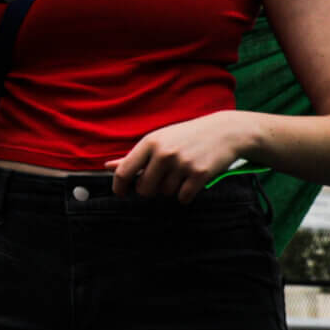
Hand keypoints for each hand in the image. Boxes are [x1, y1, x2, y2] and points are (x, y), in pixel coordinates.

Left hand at [107, 110, 257, 201]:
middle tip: (160, 180)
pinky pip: (183, 197)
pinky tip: (190, 181)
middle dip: (149, 189)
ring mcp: (182, 164)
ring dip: (170, 189)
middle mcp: (164, 153)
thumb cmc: (185, 137)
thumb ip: (133, 156)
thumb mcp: (158, 140)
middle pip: (144, 189)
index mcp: (149, 143)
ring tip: (180, 173)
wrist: (222, 132)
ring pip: (165, 193)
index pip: (124, 171)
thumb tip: (107, 166)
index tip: (120, 193)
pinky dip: (185, 194)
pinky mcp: (200, 174)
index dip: (119, 186)